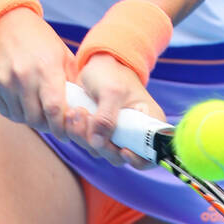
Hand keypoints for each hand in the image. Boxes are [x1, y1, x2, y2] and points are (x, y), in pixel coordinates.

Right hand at [0, 7, 81, 143]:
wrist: (2, 21)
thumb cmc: (38, 38)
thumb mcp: (61, 53)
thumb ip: (72, 80)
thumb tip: (83, 106)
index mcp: (46, 68)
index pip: (55, 109)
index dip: (61, 127)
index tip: (67, 134)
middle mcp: (23, 76)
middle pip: (36, 118)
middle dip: (47, 126)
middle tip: (53, 125)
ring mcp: (3, 80)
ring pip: (20, 117)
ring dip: (31, 120)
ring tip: (38, 113)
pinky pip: (4, 110)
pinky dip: (15, 113)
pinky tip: (23, 106)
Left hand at [66, 53, 166, 170]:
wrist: (98, 64)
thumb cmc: (112, 74)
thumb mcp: (111, 91)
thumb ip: (106, 118)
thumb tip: (98, 144)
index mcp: (149, 123)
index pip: (151, 154)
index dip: (138, 159)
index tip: (123, 150)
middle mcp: (135, 133)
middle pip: (120, 156)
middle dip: (101, 144)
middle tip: (88, 119)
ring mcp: (116, 134)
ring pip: (100, 151)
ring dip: (84, 137)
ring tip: (77, 111)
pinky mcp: (99, 133)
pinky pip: (88, 143)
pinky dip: (78, 133)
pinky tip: (72, 115)